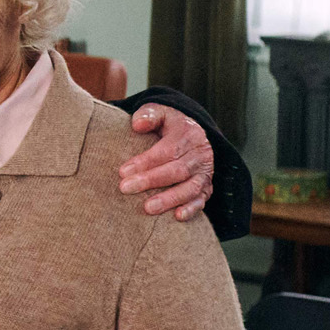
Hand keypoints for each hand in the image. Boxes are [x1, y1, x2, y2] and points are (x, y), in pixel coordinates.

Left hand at [118, 106, 213, 221]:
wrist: (192, 133)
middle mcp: (200, 154)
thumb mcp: (160, 112)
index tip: (123, 171)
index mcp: (188, 134)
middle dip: (151, 180)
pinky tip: (177, 217)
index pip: (168, 150)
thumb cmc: (168, 125)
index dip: (146, 162)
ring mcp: (204, 172)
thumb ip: (148, 114)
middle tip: (125, 188)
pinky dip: (192, 209)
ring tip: (147, 208)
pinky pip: (202, 199)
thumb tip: (137, 124)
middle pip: (177, 170)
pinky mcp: (206, 187)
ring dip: (169, 199)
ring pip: (190, 188)